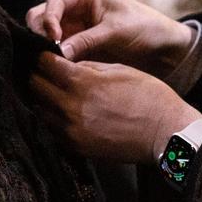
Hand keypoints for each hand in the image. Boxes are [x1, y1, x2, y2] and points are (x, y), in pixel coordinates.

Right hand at [27, 0, 193, 75]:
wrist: (163, 48)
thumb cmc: (145, 28)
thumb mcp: (116, 31)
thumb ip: (86, 40)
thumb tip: (58, 53)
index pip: (54, 2)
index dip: (49, 20)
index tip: (54, 39)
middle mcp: (73, 9)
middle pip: (40, 17)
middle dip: (40, 34)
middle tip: (49, 54)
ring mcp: (72, 29)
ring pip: (43, 36)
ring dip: (45, 49)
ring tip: (54, 64)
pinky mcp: (75, 47)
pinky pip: (56, 53)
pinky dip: (54, 60)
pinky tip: (60, 71)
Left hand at [30, 54, 199, 164]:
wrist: (166, 133)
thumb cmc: (148, 97)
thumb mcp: (119, 70)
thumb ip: (87, 67)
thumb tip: (66, 64)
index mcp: (81, 82)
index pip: (44, 64)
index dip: (43, 56)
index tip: (44, 54)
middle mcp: (70, 107)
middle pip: (35, 86)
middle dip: (39, 75)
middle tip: (46, 72)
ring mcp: (71, 130)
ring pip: (40, 109)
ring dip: (44, 99)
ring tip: (55, 92)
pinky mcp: (76, 147)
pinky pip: (52, 129)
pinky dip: (54, 119)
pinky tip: (66, 112)